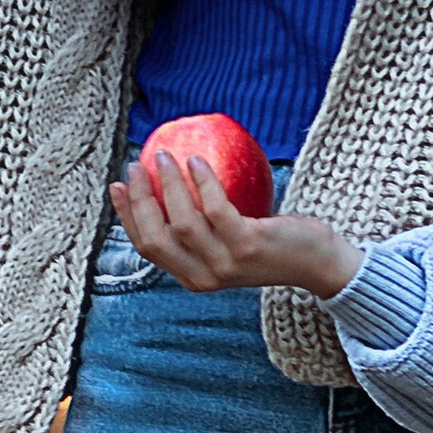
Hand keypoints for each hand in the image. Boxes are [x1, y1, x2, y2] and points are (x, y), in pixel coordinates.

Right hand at [111, 150, 363, 299]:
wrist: (314, 262)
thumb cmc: (268, 244)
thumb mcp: (226, 242)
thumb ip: (200, 226)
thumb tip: (166, 183)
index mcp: (191, 278)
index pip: (147, 247)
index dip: (127, 215)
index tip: (117, 186)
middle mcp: (203, 277)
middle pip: (155, 238)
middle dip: (139, 199)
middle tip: (136, 165)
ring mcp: (225, 264)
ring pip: (182, 222)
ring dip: (169, 184)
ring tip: (167, 155)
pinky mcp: (246, 245)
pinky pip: (215, 208)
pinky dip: (203, 181)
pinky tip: (197, 161)